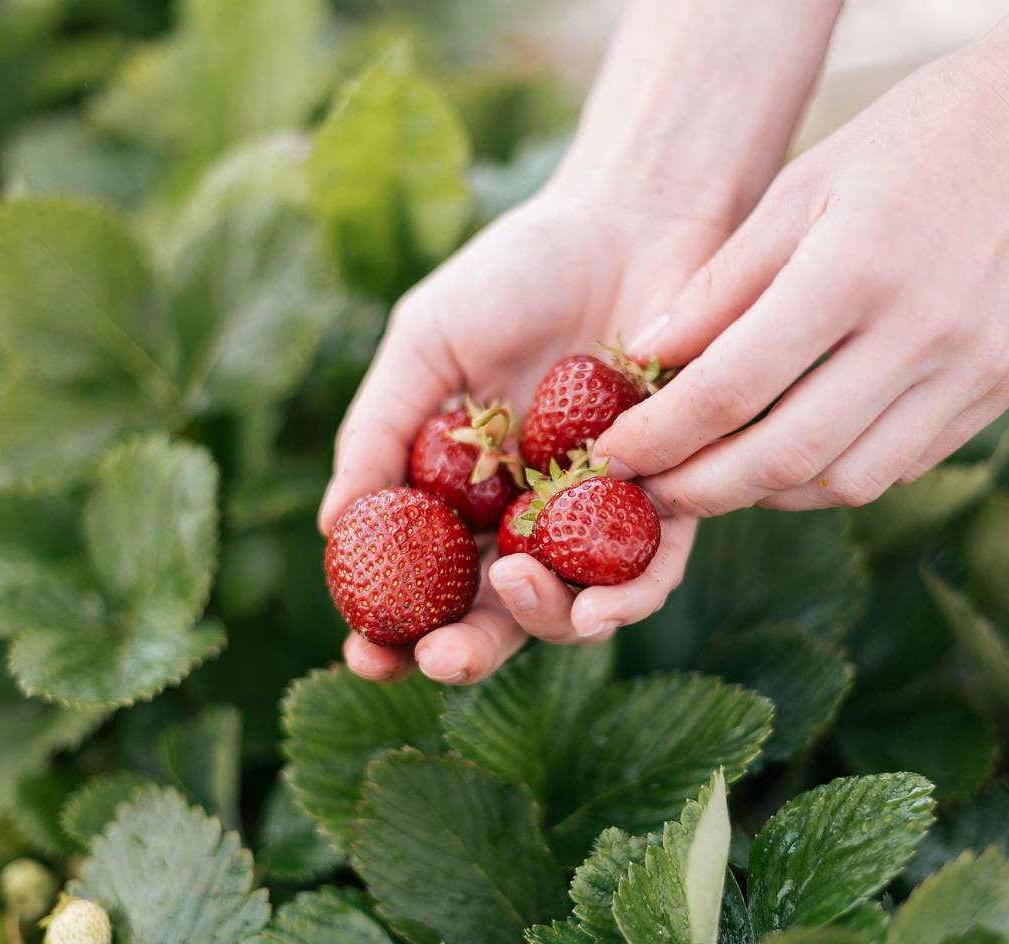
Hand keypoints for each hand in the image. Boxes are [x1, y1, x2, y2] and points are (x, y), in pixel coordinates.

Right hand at [317, 186, 728, 683]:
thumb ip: (380, 429)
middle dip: (467, 651)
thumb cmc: (518, 273)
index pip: (427, 579)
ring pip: (578, 604)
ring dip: (548, 622)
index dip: (392, 627)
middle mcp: (534, 513)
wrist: (629, 218)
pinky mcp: (676, 491)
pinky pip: (657, 565)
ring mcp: (602, 511)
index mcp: (468, 489)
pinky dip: (631, 594)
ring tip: (519, 591)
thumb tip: (331, 528)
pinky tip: (603, 604)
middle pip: (500, 611)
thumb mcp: (426, 343)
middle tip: (440, 660)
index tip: (364, 652)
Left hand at [596, 38, 1008, 514]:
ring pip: (847, 482)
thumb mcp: (799, 188)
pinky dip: (834, 474)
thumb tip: (643, 361)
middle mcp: (921, 334)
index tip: (613, 452)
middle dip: (703, 490)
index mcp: (854, 271)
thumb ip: (720, 285)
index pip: (733, 388)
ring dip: (768, 492)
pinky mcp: (1001, 389)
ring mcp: (972, 370)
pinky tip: (794, 451)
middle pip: (787, 457)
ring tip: (718, 472)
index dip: (661, 434)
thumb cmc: (910, 140)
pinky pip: (901, 465)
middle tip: (653, 490)